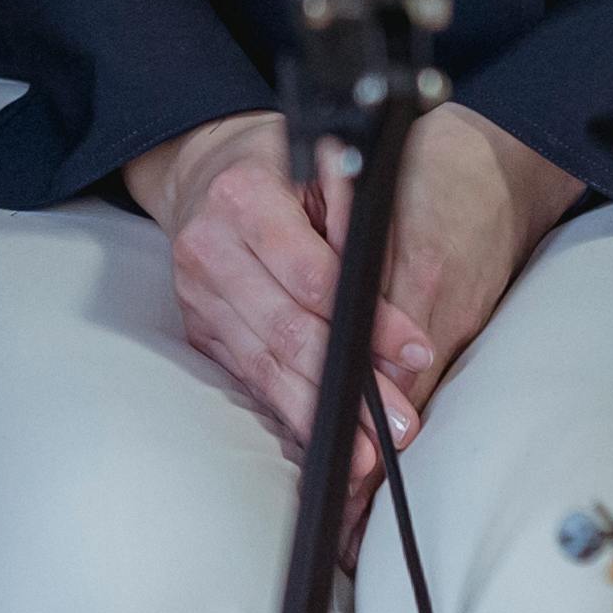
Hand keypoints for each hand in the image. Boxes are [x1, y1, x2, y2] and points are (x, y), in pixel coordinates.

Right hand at [128, 106, 587, 482]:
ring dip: (318, 414)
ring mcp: (197, 295)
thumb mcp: (323, 158)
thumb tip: (388, 277)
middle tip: (398, 424)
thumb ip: (355, 210)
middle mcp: (209, 249)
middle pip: (287, 331)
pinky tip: (321, 441)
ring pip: (264, 365)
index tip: (415, 352)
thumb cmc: (281, 163)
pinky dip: (286, 412)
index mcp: (242, 196)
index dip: (366, 318)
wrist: (203, 170)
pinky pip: (246, 379)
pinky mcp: (198, 329)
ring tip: (365, 454)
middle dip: (347, 384)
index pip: (313, 274)